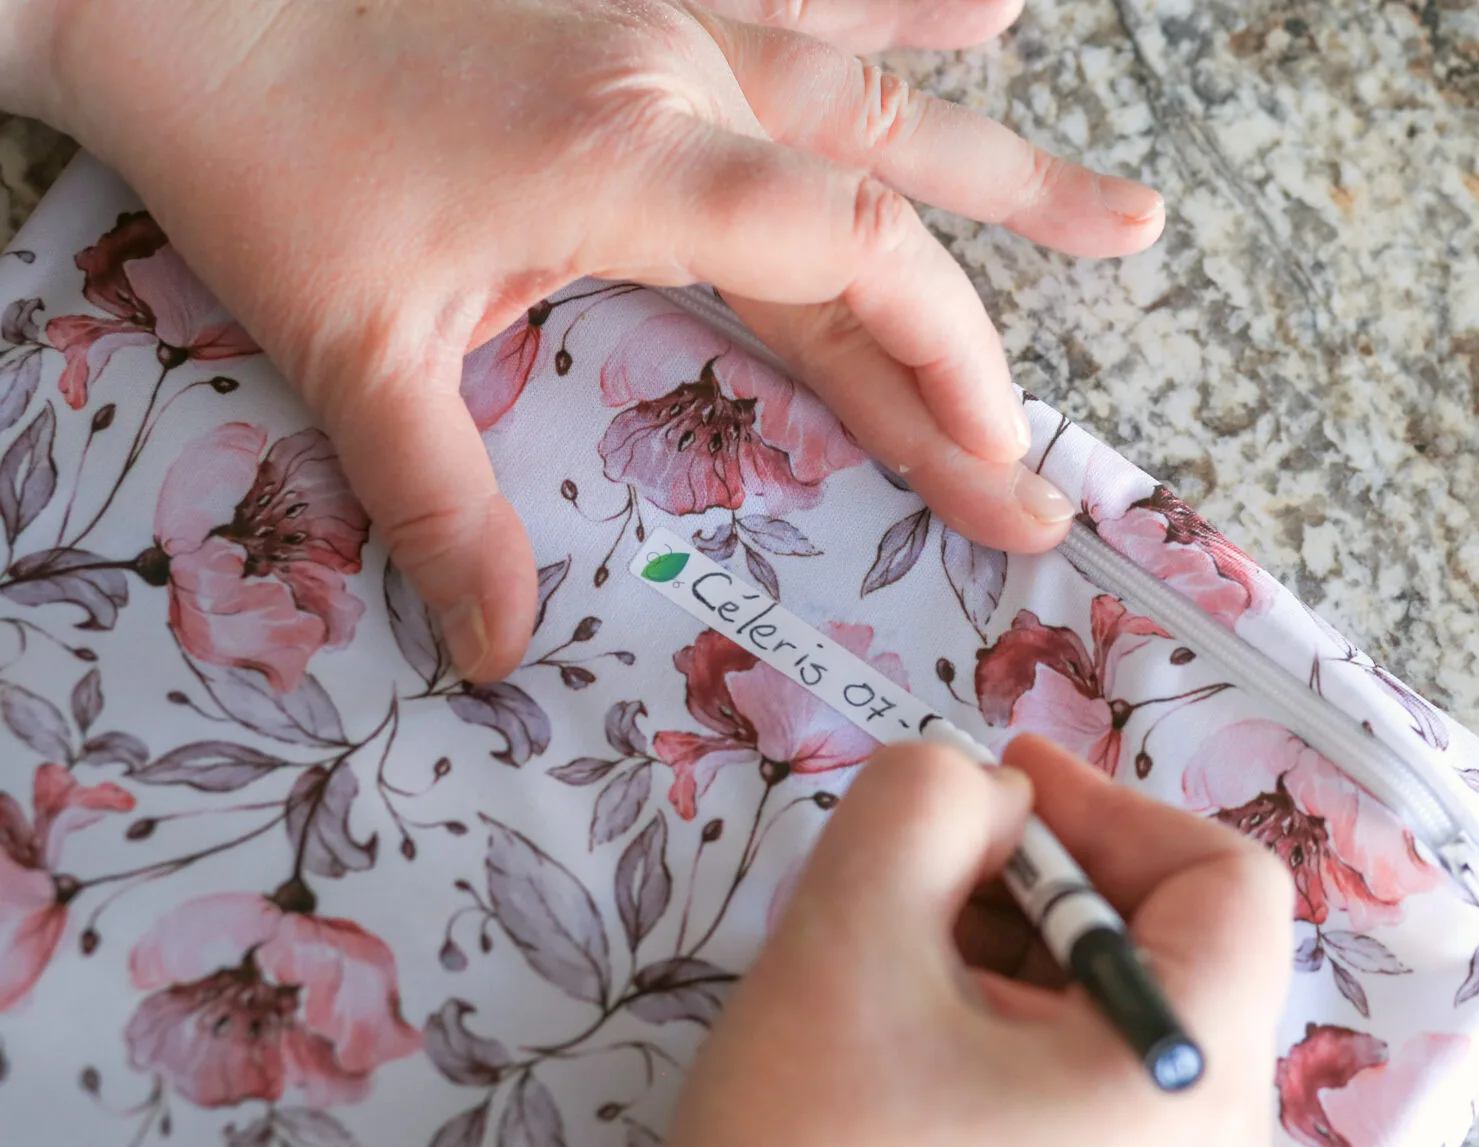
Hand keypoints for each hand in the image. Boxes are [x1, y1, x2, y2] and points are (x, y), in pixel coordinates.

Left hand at [20, 0, 1163, 679]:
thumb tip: (498, 653)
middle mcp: (686, 75)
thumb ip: (444, 504)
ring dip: (1002, 155)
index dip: (944, 367)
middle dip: (1003, 294)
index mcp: (641, 166)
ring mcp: (673, 15)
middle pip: (892, 192)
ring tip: (1118, 208)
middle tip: (1107, 353)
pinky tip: (992, 2)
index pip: (853, 267)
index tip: (998, 462)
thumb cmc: (263, 164)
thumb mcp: (350, 352)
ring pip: (877, 87)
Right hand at [600, 736, 1292, 1146]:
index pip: (1230, 886)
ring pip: (1139, 1040)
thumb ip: (928, 800)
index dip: (1113, 808)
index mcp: (1190, 1094)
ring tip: (911, 973)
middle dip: (1059, 888)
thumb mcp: (847, 930)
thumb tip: (993, 799)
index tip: (999, 793)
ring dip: (1036, 967)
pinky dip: (1032, 1055)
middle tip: (932, 878)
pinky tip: (923, 1062)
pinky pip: (1110, 1123)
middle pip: (1186, 962)